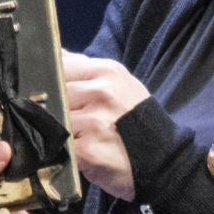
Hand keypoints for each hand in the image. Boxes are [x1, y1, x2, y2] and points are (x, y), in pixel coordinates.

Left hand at [62, 51, 150, 199]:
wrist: (162, 159)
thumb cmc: (136, 120)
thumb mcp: (118, 84)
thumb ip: (86, 69)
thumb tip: (56, 54)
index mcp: (107, 72)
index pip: (60, 66)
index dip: (51, 80)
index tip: (52, 91)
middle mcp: (101, 93)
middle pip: (54, 93)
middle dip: (55, 106)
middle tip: (68, 119)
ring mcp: (94, 121)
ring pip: (53, 119)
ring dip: (57, 129)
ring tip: (76, 136)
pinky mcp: (87, 150)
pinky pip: (59, 145)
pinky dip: (61, 149)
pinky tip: (76, 151)